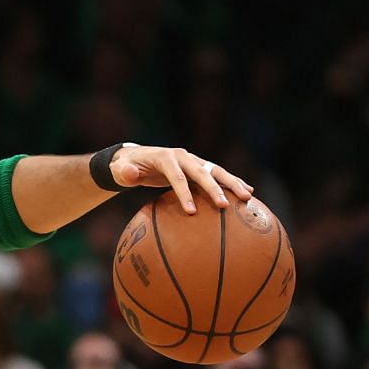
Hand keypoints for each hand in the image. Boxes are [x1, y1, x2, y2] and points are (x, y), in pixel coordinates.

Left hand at [109, 145, 252, 215]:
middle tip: (225, 206)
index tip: (191, 211)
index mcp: (166, 157)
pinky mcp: (198, 167)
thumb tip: (128, 175)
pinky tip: (247, 193)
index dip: (184, 193)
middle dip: (215, 189)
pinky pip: (217, 176)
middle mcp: (183, 156)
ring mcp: (193, 160)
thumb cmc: (126, 167)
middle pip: (202, 172)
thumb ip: (124, 173)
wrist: (136, 158)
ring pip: (216, 171)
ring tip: (247, 196)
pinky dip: (232, 183)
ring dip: (232, 183)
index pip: (178, 177)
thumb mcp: (120, 170)